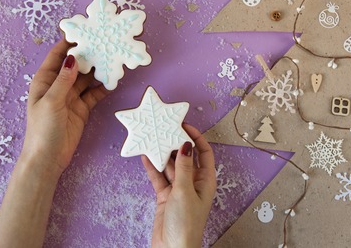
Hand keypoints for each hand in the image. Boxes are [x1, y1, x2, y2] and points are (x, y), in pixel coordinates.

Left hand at [22, 39, 109, 177]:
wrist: (48, 158)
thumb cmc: (43, 129)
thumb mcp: (51, 101)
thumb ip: (64, 80)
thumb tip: (73, 58)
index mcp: (45, 80)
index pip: (58, 56)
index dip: (69, 43)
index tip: (84, 31)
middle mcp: (58, 85)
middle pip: (75, 66)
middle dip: (88, 55)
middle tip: (105, 44)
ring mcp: (71, 97)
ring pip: (86, 79)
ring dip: (97, 71)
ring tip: (112, 59)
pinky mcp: (82, 108)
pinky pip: (94, 94)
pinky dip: (102, 88)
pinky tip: (113, 80)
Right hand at [142, 124, 216, 247]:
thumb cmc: (186, 224)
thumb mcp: (185, 191)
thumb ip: (183, 167)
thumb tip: (186, 145)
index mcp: (205, 181)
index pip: (203, 153)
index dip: (196, 138)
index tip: (184, 125)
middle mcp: (193, 182)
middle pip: (185, 157)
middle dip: (176, 144)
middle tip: (165, 130)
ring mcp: (178, 189)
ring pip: (170, 166)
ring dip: (163, 154)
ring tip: (153, 139)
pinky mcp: (165, 196)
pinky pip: (159, 177)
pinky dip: (153, 167)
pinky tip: (145, 156)